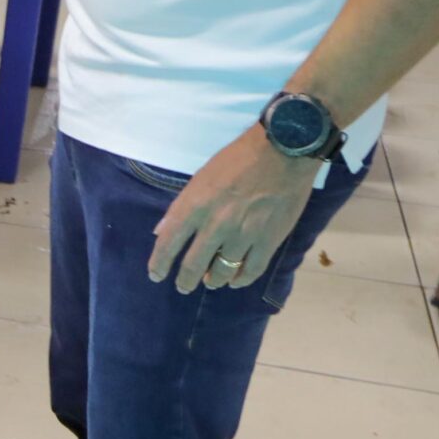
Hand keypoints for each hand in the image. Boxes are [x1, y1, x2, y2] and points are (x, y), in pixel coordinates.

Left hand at [146, 124, 316, 294]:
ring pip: (223, 272)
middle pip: (194, 265)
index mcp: (194, 206)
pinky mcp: (268, 240)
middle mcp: (215, 225)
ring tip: (211, 282)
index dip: (159, 263)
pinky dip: (241, 280)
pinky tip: (236, 281)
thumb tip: (162, 231)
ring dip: (214, 280)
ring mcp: (243, 235)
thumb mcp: (201, 178)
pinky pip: (251, 270)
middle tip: (183, 286)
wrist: (282, 152)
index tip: (156, 275)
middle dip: (185, 281)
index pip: (168, 243)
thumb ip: (181, 207)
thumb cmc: (237, 159)